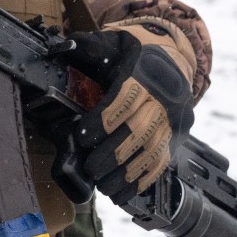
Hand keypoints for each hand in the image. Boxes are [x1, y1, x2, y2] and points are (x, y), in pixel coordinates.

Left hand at [74, 19, 196, 196]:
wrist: (174, 57)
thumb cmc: (136, 52)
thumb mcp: (114, 43)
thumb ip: (88, 47)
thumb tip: (59, 48)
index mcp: (145, 72)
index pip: (125, 97)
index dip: (103, 119)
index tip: (81, 135)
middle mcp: (165, 97)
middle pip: (140, 129)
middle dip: (113, 152)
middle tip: (91, 168)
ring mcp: (174, 119)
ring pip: (152, 150)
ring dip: (127, 172)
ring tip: (103, 186)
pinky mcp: (177, 136)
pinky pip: (162, 162)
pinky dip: (142, 181)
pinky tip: (122, 194)